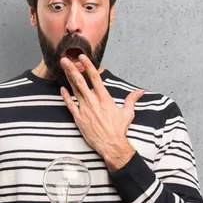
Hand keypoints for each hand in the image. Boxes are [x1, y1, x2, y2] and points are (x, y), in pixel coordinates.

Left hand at [59, 54, 143, 170]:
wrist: (112, 145)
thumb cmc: (119, 129)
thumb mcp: (128, 112)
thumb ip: (132, 99)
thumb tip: (140, 91)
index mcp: (105, 98)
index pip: (95, 78)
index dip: (88, 66)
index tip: (82, 57)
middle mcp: (93, 101)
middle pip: (80, 81)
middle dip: (72, 69)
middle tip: (65, 59)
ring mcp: (85, 109)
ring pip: (74, 90)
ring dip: (68, 78)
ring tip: (63, 69)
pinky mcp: (79, 118)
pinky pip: (70, 105)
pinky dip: (65, 96)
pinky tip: (62, 89)